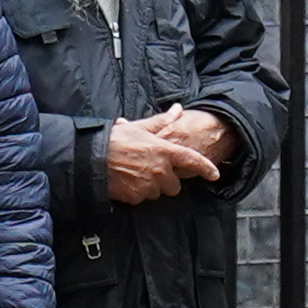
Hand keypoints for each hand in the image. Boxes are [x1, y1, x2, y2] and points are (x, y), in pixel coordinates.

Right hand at [103, 112, 227, 201]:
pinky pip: (143, 198)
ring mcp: (149, 185)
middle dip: (166, 181)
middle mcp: (160, 170)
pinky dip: (137, 193)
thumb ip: (162, 121)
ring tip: (135, 174)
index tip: (214, 175)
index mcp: (164, 151)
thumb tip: (178, 109)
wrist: (92, 158)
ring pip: (158, 193)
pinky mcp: (137, 197)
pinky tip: (126, 182)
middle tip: (150, 170)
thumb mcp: (140, 128)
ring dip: (151, 187)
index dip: (205, 168)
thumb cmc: (116, 140)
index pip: (192, 160)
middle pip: (175, 185)